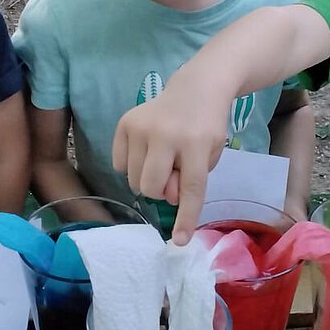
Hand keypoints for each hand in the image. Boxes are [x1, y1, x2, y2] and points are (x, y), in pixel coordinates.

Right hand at [113, 87, 228, 243]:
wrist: (196, 88)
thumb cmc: (206, 127)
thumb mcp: (211, 153)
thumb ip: (191, 178)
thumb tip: (164, 196)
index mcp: (195, 143)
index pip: (190, 189)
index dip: (185, 217)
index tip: (179, 241)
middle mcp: (165, 134)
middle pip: (152, 187)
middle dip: (161, 190)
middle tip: (173, 174)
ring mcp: (141, 127)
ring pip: (133, 178)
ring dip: (147, 177)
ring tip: (162, 158)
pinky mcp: (124, 122)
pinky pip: (118, 163)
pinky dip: (131, 165)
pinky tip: (146, 150)